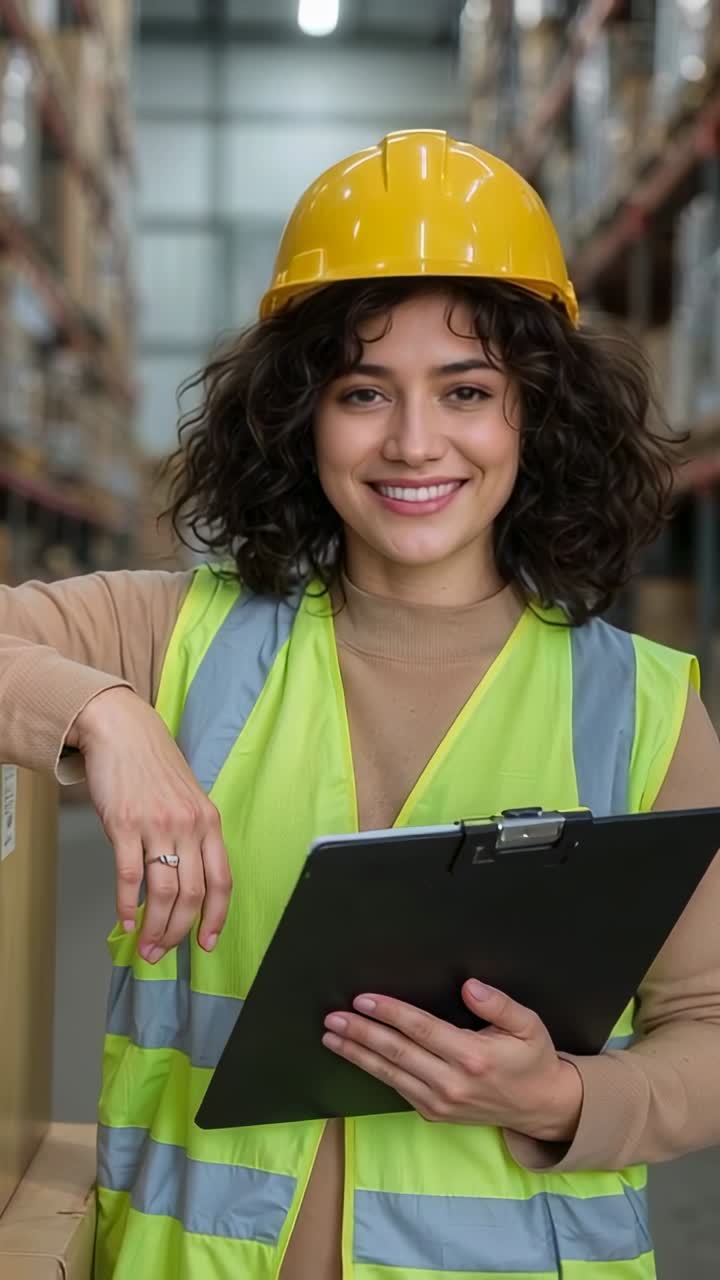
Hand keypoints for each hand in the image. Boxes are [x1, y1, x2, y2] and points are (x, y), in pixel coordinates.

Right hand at [68, 687, 231, 963]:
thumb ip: (193, 836)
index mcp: (209, 821)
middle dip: (179, 932)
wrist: (122, 731)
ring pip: (162, 892)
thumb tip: (188, 884)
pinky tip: (125, 921)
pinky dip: (127, 904)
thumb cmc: (155, 766)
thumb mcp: (188, 798)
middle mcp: (188, 825)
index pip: (222, 881)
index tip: (206, 943)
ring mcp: (156, 825)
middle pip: (192, 894)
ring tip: (145, 946)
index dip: (215, 918)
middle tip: (164, 952)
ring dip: (154, 927)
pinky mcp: (124, 824)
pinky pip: (128, 876)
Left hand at [322, 979, 582, 1141]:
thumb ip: (499, 1005)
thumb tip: (469, 986)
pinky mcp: (433, 1114)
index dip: (390, 1013)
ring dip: (357, 1054)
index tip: (363, 999)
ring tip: (331, 1036)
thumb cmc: (532, 1059)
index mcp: (473, 1057)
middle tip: (333, 1018)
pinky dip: (373, 1071)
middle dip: (361, 1034)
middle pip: (397, 1053)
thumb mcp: (529, 1025)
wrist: (539, 1108)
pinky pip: (397, 1088)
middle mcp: (452, 1083)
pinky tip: (356, 1055)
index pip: (421, 1030)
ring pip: (389, 1074)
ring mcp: (440, 1103)